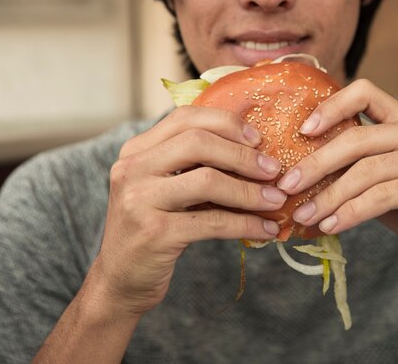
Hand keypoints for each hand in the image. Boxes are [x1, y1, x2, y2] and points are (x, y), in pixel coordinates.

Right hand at [93, 106, 286, 314]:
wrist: (121, 280)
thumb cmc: (154, 228)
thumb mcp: (166, 189)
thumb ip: (195, 166)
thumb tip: (256, 153)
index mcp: (136, 150)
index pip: (185, 117)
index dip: (227, 123)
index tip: (258, 139)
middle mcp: (132, 168)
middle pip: (198, 142)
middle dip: (243, 155)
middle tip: (274, 169)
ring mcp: (140, 200)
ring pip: (207, 180)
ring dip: (250, 191)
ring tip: (276, 199)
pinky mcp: (154, 233)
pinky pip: (212, 222)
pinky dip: (245, 224)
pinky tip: (266, 230)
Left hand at [277, 79, 397, 270]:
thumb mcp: (390, 181)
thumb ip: (360, 169)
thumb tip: (305, 174)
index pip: (366, 91)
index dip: (331, 106)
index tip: (302, 131)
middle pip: (356, 137)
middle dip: (315, 163)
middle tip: (286, 186)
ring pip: (365, 170)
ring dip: (328, 196)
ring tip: (303, 215)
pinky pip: (382, 195)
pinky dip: (351, 212)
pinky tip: (331, 226)